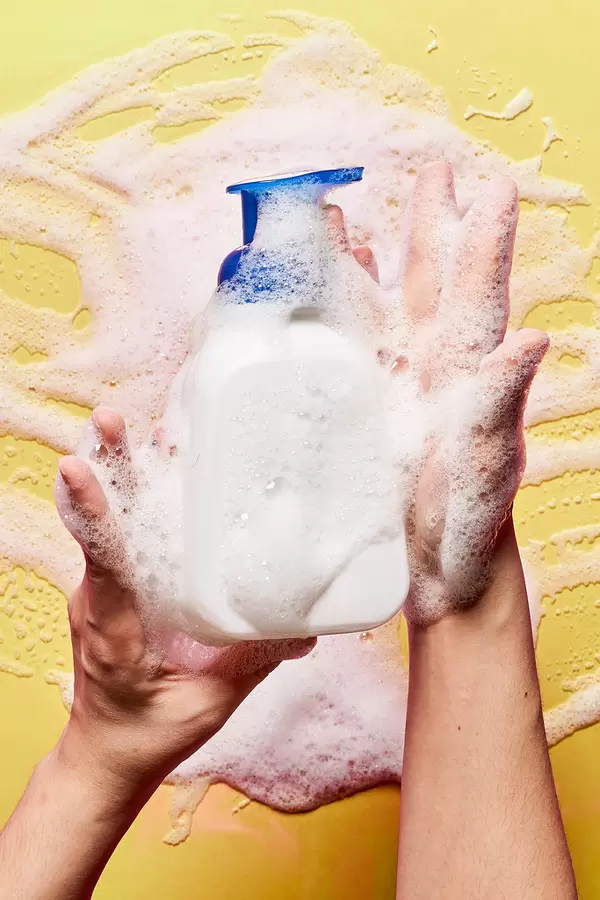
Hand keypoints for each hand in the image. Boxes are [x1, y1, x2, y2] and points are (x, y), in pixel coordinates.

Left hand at [55, 407, 313, 796]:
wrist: (106, 754)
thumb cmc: (149, 733)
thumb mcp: (207, 704)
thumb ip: (252, 662)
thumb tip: (302, 627)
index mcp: (115, 631)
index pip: (105, 565)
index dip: (95, 514)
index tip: (80, 468)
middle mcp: (99, 602)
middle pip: (98, 525)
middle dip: (104, 467)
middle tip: (112, 418)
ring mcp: (101, 592)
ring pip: (105, 522)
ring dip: (116, 471)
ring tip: (129, 424)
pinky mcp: (112, 589)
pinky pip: (116, 534)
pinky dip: (127, 494)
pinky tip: (152, 464)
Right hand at [330, 163, 547, 625]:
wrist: (437, 577)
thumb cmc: (467, 529)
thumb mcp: (485, 475)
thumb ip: (498, 409)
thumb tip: (527, 341)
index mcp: (464, 381)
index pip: (473, 298)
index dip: (481, 244)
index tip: (488, 189)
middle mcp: (433, 374)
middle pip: (433, 287)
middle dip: (435, 229)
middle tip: (437, 173)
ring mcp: (397, 392)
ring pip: (389, 310)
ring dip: (381, 260)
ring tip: (361, 215)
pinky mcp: (364, 415)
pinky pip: (353, 353)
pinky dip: (344, 315)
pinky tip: (336, 297)